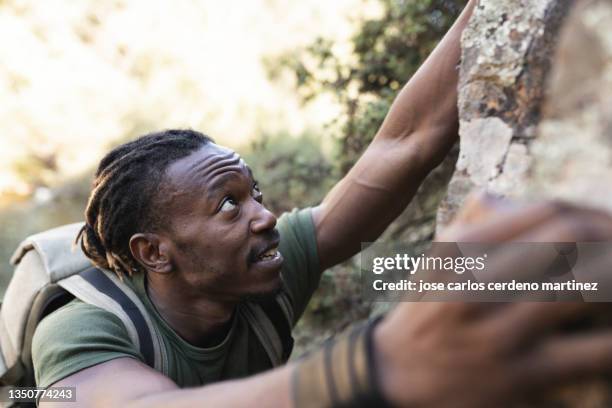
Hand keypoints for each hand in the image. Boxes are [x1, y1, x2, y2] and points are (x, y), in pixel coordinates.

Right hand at [373, 196, 611, 406]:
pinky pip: (595, 352)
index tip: (607, 228)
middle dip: (611, 239)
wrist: (396, 378)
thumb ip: (472, 225)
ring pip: (587, 287)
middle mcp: (474, 283)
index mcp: (458, 249)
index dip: (592, 214)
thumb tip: (514, 198)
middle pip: (570, 236)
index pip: (546, 211)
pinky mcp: (520, 376)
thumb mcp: (435, 261)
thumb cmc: (427, 312)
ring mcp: (497, 331)